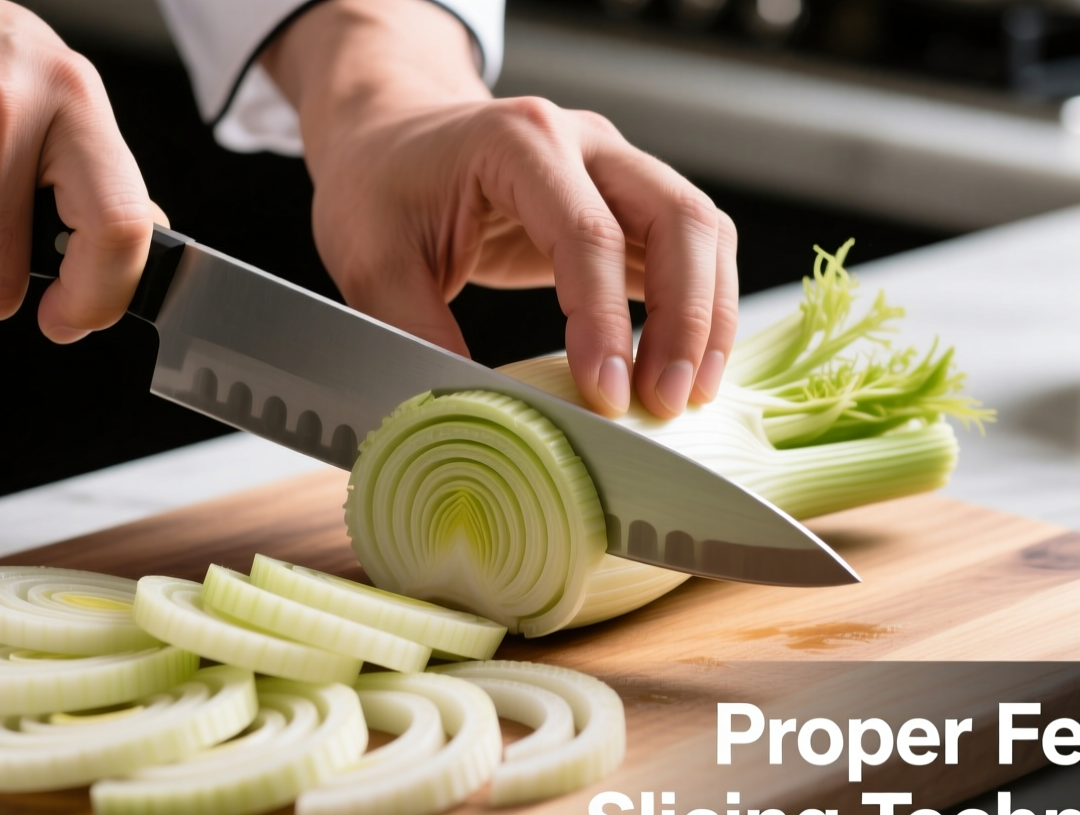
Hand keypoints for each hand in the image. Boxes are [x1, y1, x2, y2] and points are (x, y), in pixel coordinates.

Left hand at [264, 0, 737, 418]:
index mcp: (519, 142)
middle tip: (666, 401)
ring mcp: (616, 166)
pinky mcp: (628, 202)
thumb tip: (464, 413)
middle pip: (677, 217)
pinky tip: (687, 365)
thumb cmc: (381, 187)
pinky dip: (702, 306)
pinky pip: (692, 248)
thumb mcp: (371, 261)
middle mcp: (585, 142)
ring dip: (708, 315)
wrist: (393, 136)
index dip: (605, 320)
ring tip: (689, 394)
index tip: (607, 395)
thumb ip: (414, 332)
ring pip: (702, 230)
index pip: (588, 232)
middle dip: (687, 317)